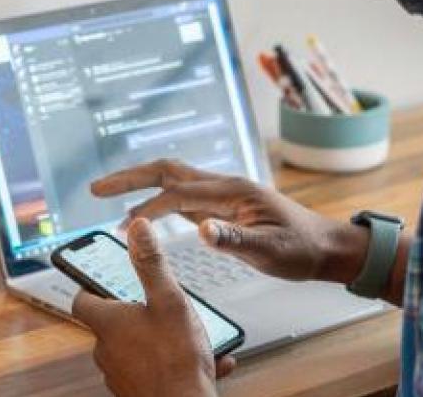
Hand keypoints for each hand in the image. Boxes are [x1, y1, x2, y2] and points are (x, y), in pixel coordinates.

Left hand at [72, 218, 232, 396]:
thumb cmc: (176, 359)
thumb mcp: (169, 301)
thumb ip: (152, 264)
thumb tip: (138, 228)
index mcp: (109, 323)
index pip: (82, 300)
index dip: (90, 287)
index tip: (102, 280)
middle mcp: (107, 350)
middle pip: (111, 324)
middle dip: (135, 314)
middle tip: (160, 307)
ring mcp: (120, 374)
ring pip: (135, 348)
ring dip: (159, 339)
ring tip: (190, 337)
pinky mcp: (136, 391)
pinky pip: (153, 370)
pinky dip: (173, 363)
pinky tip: (207, 361)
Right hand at [91, 159, 367, 283]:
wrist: (326, 248)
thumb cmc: (302, 249)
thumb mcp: (272, 251)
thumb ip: (236, 241)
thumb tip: (201, 232)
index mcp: (232, 192)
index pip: (177, 193)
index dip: (146, 205)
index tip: (120, 220)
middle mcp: (224, 187)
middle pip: (167, 171)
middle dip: (130, 177)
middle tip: (96, 188)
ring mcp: (222, 196)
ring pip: (173, 181)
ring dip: (140, 186)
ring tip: (109, 197)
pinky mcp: (223, 209)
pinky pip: (183, 197)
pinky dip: (158, 200)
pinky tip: (146, 213)